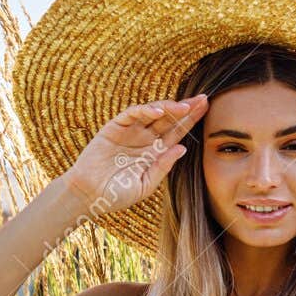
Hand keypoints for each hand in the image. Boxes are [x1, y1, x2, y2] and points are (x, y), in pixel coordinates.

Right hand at [62, 95, 208, 217]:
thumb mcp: (145, 185)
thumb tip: (183, 149)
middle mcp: (145, 139)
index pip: (177, 133)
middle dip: (186, 109)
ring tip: (184, 106)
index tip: (207, 109)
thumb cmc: (117, 194)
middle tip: (203, 99)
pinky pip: (131, 114)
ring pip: (153, 113)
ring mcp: (130, 132)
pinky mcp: (114, 128)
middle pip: (169, 119)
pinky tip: (157, 111)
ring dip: (169, 107)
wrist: (89, 196)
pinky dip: (144, 110)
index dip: (191, 121)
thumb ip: (162, 167)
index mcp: (155, 152)